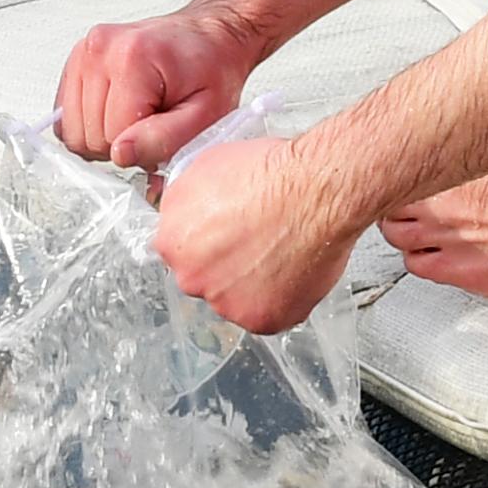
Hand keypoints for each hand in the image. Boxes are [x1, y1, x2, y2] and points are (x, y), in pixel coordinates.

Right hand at [55, 3, 265, 168]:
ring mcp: (84, 52)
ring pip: (71, 130)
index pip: (113, 138)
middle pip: (87, 136)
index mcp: (132, 58)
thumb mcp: (206, 113)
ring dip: (104, 134)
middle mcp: (100, 49)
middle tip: (152, 121)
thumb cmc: (211, 69)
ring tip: (137, 114)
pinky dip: (91, 123)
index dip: (142, 148)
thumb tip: (122, 155)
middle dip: (121, 142)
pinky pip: (65, 116)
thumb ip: (164, 138)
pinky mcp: (76, 60)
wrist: (208, 36)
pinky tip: (118, 110)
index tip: (164, 129)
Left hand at [151, 136, 353, 332]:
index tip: (224, 235)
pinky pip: (268, 314)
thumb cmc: (273, 175)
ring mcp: (226, 303)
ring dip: (252, 284)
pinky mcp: (261, 319)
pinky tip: (291, 270)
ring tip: (279, 253)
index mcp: (172, 241)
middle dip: (225, 265)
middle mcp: (191, 277)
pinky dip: (281, 299)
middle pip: (203, 278)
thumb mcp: (207, 167)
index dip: (207, 240)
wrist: (316, 192)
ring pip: (234, 299)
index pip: (180, 250)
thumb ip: (188, 203)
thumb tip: (190, 213)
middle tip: (255, 243)